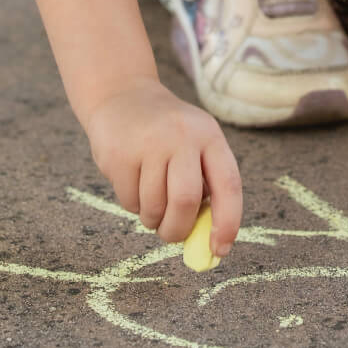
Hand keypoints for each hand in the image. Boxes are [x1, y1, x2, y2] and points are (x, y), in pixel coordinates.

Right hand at [84, 76, 241, 256]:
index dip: (228, 222)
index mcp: (210, 135)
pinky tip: (132, 182)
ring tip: (151, 201)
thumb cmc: (167, 134)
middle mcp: (182, 136)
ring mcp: (149, 143)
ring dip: (153, 219)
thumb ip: (205, 185)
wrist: (122, 96)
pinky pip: (129, 202)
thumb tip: (208, 240)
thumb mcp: (195, 144)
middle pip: (186, 200)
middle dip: (179, 229)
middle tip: (172, 235)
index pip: (228, 184)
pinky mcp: (119, 154)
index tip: (220, 250)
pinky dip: (133, 206)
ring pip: (154, 206)